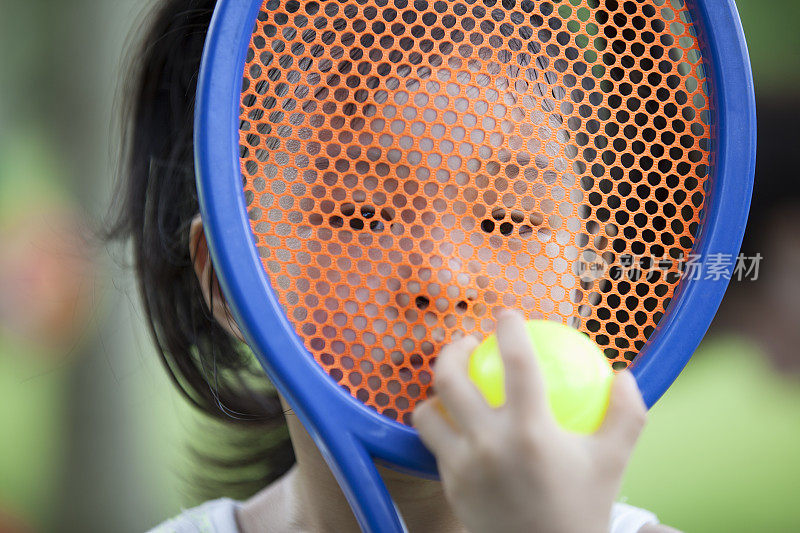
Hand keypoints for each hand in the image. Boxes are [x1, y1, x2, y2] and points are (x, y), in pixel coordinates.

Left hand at [413, 310, 647, 532]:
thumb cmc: (582, 508)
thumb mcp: (613, 462)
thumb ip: (625, 414)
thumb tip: (624, 374)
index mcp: (531, 431)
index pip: (517, 361)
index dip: (509, 327)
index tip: (508, 314)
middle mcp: (489, 443)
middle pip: (449, 378)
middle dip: (453, 349)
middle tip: (469, 345)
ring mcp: (462, 465)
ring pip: (428, 412)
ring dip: (437, 392)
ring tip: (454, 385)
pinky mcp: (448, 484)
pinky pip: (434, 444)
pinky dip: (442, 427)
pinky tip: (458, 425)